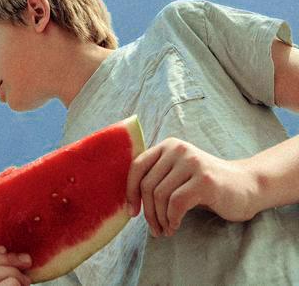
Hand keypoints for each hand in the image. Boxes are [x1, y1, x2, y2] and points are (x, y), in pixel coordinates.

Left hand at [127, 138, 258, 236]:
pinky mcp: (204, 180)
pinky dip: (172, 219)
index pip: (137, 166)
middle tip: (155, 229)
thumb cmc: (208, 186)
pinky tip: (176, 226)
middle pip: (148, 185)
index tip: (132, 212)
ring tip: (166, 230)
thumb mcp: (180, 174)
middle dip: (148, 212)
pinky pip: (176, 203)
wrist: (246, 186)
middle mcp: (178, 149)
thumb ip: (160, 177)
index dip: (130, 191)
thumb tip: (131, 200)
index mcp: (168, 146)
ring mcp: (192, 163)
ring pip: (161, 195)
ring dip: (160, 219)